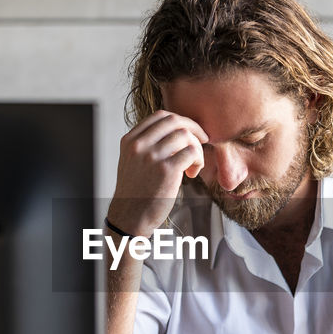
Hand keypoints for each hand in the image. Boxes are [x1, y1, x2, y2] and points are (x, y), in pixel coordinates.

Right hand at [108, 111, 208, 236]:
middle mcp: (139, 145)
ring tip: (193, 165)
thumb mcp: (132, 161)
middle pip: (174, 121)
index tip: (190, 132)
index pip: (160, 116)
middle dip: (194, 129)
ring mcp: (152, 156)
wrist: (130, 217)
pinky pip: (192, 153)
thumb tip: (176, 131)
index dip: (180, 121)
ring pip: (185, 135)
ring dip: (197, 149)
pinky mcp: (166, 170)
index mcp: (130, 140)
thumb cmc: (136, 191)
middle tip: (203, 141)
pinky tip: (192, 173)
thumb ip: (147, 144)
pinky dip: (198, 161)